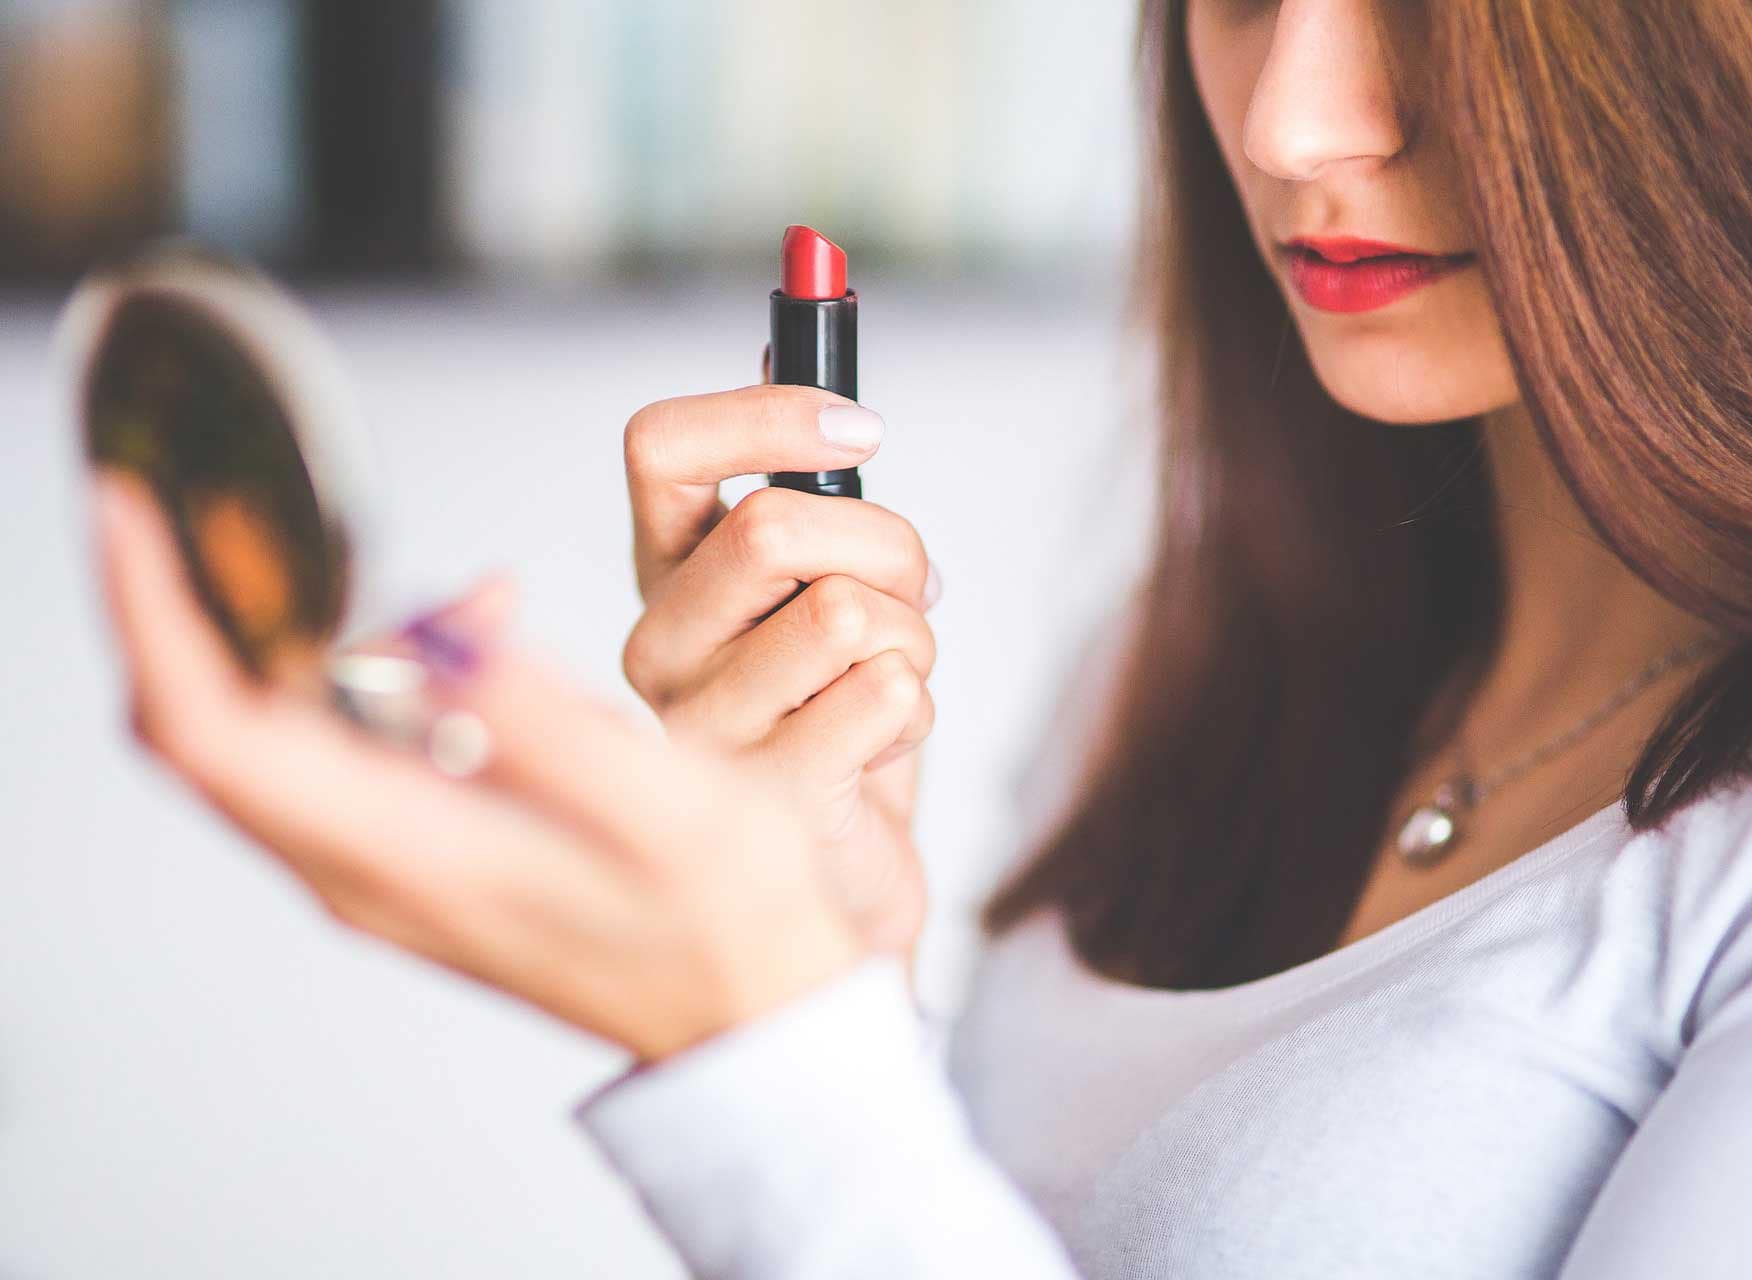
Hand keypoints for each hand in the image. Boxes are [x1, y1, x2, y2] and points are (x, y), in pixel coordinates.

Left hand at [92, 472, 865, 1062]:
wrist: (747, 1014)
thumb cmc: (726, 925)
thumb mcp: (669, 813)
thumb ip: (547, 726)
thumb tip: (440, 632)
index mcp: (409, 854)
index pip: (215, 730)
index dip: (156, 612)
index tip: (130, 509)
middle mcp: (364, 869)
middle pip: (205, 727)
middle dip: (183, 602)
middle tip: (202, 496)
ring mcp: (380, 869)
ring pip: (260, 735)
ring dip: (291, 629)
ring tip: (407, 568)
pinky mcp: (411, 857)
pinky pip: (334, 749)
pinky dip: (364, 667)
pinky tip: (471, 629)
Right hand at [621, 384, 940, 958]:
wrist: (840, 877)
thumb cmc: (834, 717)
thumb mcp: (821, 584)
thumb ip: (803, 483)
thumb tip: (793, 339)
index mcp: (667, 576)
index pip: (660, 446)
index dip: (766, 412)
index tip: (863, 430)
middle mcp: (659, 646)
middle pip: (777, 526)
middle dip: (890, 548)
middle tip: (909, 594)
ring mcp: (701, 728)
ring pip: (850, 612)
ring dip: (915, 638)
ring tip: (890, 682)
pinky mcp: (764, 799)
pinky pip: (888, 695)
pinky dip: (918, 710)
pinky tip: (880, 747)